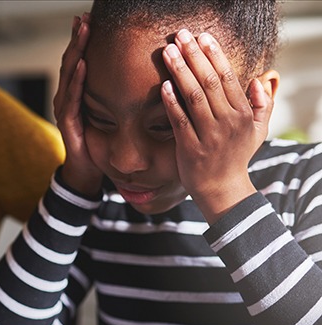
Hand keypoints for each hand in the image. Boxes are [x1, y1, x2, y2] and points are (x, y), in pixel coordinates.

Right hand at [53, 12, 101, 195]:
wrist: (87, 172)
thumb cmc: (99, 144)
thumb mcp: (108, 115)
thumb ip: (114, 97)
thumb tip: (138, 78)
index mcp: (76, 94)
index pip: (79, 61)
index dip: (82, 41)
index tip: (90, 20)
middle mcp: (66, 98)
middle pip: (71, 61)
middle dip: (77, 39)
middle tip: (83, 17)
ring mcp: (64, 109)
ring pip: (69, 74)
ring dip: (75, 52)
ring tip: (82, 32)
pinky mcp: (67, 122)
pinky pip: (71, 98)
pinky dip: (76, 81)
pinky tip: (83, 65)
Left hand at [161, 29, 272, 222]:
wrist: (221, 188)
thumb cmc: (236, 156)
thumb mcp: (258, 131)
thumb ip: (262, 105)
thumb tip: (259, 80)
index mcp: (242, 114)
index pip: (227, 77)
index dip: (214, 54)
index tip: (202, 37)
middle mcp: (227, 122)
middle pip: (208, 82)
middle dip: (193, 55)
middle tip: (180, 35)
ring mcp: (208, 135)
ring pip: (193, 97)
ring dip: (179, 71)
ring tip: (168, 52)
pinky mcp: (190, 148)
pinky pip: (180, 121)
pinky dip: (171, 102)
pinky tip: (163, 86)